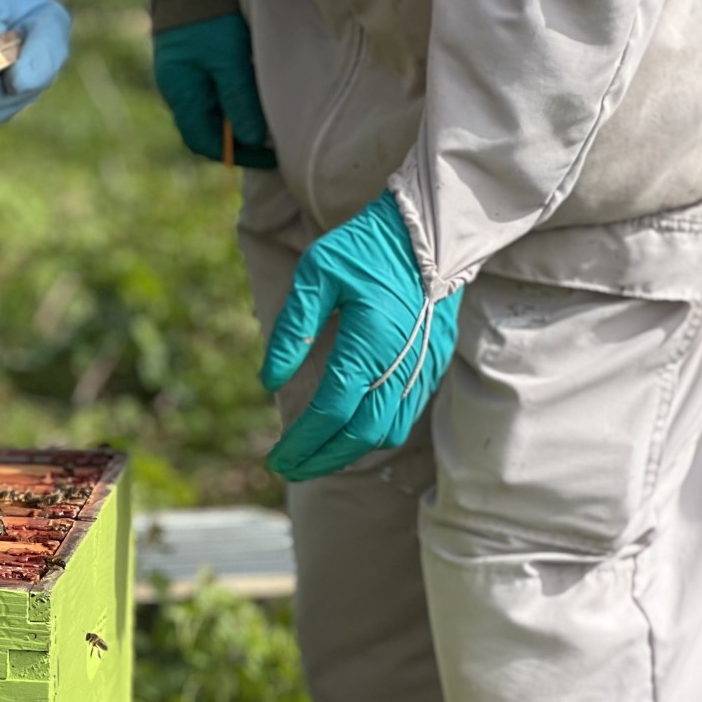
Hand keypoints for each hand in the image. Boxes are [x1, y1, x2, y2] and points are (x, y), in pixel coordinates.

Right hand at [152, 14, 274, 167]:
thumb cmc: (210, 12)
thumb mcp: (229, 57)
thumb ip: (239, 99)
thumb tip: (253, 140)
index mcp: (180, 93)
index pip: (205, 142)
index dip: (238, 155)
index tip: (271, 156)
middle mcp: (178, 88)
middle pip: (208, 130)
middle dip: (240, 141)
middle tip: (273, 142)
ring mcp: (185, 74)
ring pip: (213, 111)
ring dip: (239, 119)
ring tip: (268, 119)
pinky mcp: (195, 57)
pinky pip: (215, 91)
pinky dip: (236, 100)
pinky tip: (254, 94)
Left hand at [261, 192, 460, 480]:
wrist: (430, 233)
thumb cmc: (365, 248)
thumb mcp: (316, 275)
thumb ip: (292, 331)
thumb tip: (269, 382)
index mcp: (369, 344)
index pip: (331, 412)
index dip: (302, 442)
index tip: (276, 458)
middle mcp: (400, 364)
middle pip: (359, 435)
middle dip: (321, 458)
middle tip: (288, 469)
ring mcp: (422, 369)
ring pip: (385, 432)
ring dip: (347, 451)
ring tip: (314, 455)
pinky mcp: (433, 366)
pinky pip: (404, 415)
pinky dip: (373, 433)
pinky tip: (347, 430)